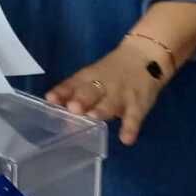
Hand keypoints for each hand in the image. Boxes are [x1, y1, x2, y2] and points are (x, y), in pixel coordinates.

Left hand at [45, 41, 169, 145]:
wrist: (145, 56)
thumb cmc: (112, 71)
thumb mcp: (94, 75)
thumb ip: (77, 91)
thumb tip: (56, 108)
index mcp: (90, 76)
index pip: (73, 83)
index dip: (62, 91)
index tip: (50, 99)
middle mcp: (104, 84)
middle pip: (91, 91)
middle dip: (82, 99)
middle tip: (73, 108)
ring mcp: (122, 94)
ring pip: (111, 103)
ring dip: (102, 110)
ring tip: (94, 116)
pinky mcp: (139, 104)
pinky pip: (135, 117)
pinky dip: (131, 128)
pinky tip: (126, 139)